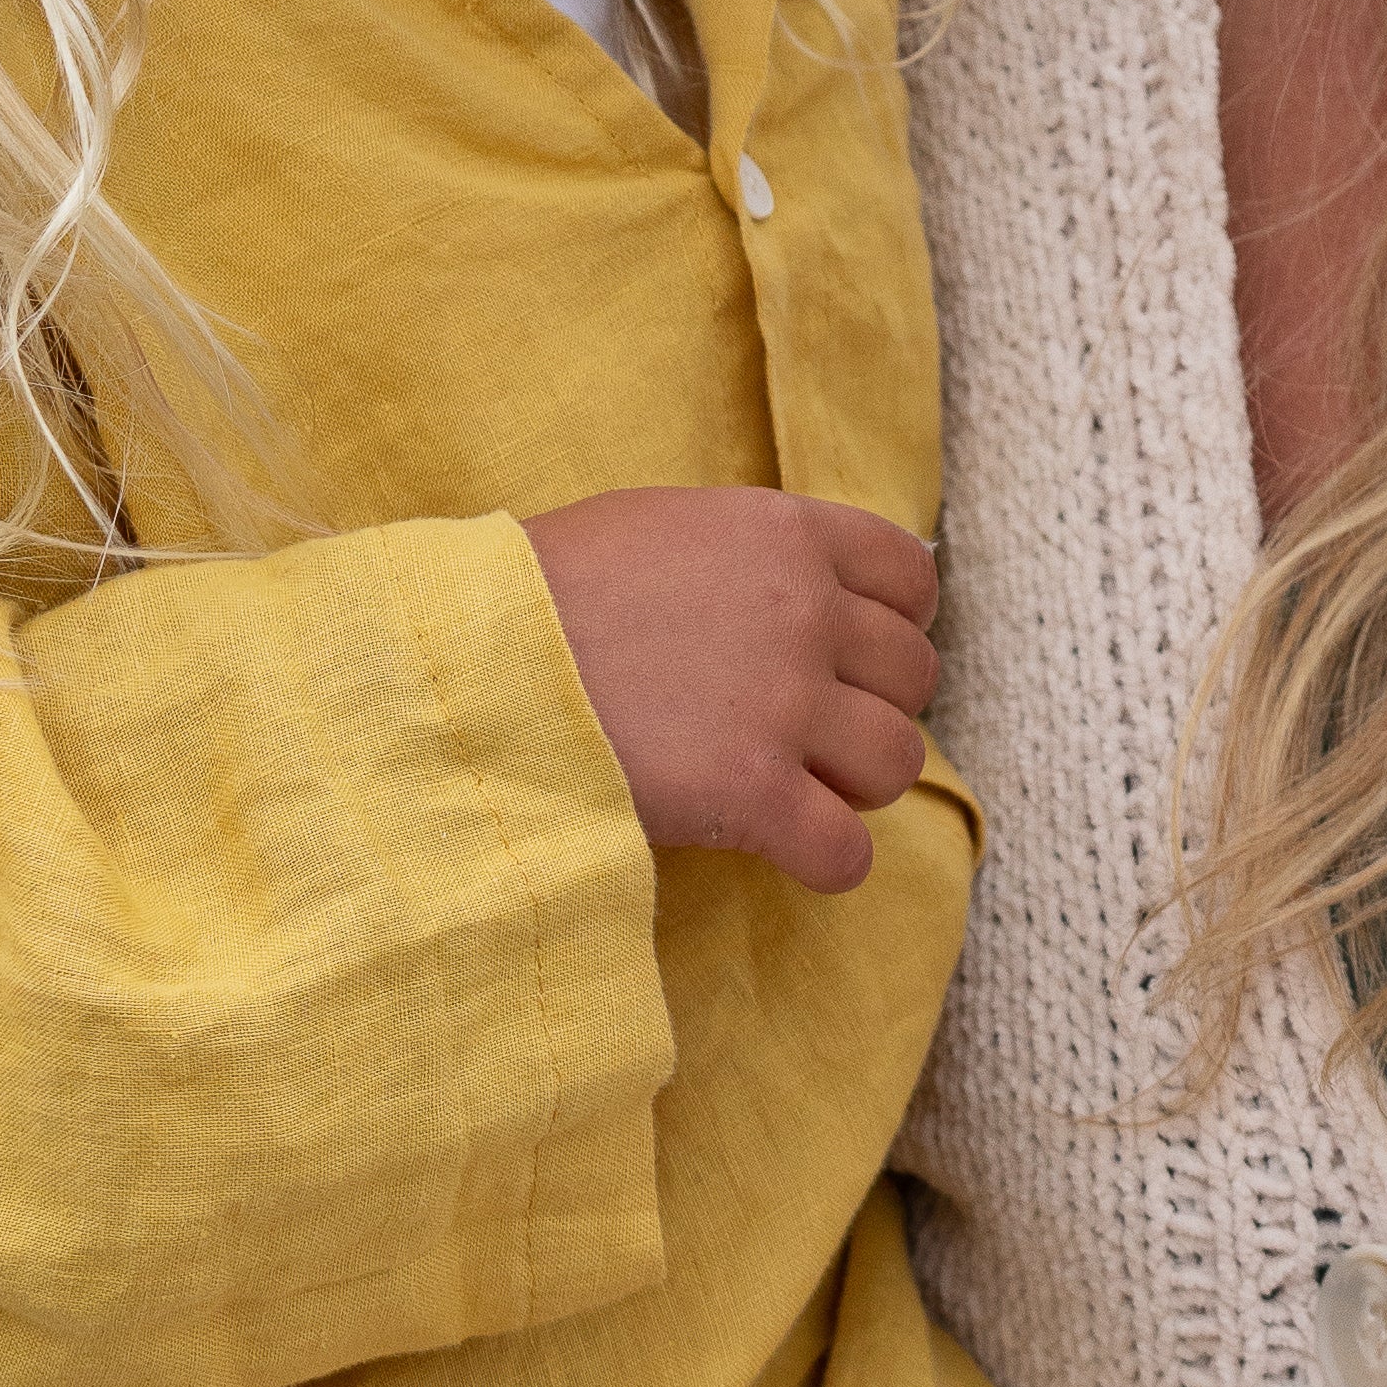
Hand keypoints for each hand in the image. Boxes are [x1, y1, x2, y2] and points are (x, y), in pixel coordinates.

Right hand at [520, 488, 938, 894]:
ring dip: (859, 783)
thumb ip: (747, 556)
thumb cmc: (543, 588)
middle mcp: (804, 613)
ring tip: (806, 788)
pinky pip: (849, 852)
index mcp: (786, 535)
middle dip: (873, 706)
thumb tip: (790, 589)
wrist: (473, 655)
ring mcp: (784, 705)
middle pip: (913, 674)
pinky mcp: (752, 794)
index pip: (911, 577)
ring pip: (898, 761)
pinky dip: (830, 861)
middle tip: (816, 730)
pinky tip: (791, 850)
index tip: (862, 654)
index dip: (899, 622)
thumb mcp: (663, 525)